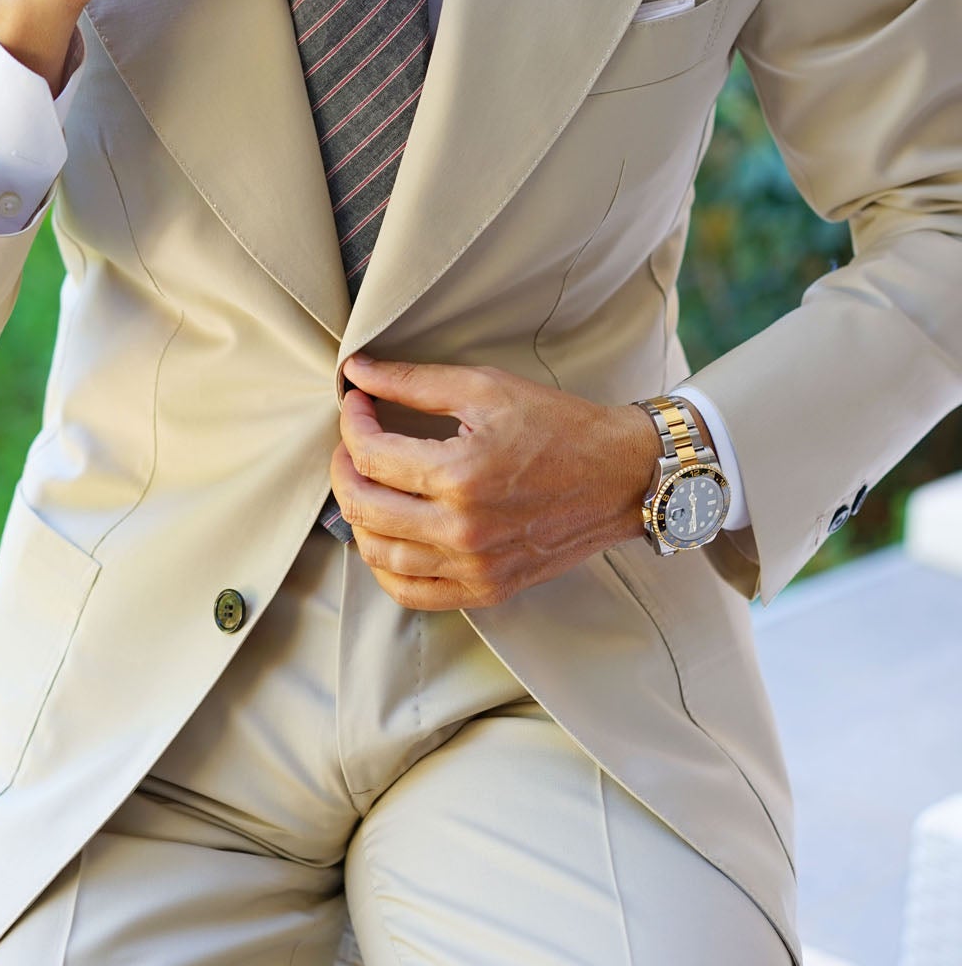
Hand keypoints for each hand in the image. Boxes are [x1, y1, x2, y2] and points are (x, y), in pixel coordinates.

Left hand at [329, 355, 660, 610]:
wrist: (622, 476)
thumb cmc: (560, 427)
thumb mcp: (487, 388)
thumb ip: (414, 381)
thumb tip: (356, 372)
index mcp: (460, 475)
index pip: (371, 455)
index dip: (352, 422)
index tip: (356, 404)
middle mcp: (462, 529)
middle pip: (363, 507)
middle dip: (344, 468)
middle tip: (353, 443)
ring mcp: (474, 566)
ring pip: (378, 554)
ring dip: (357, 516)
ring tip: (366, 485)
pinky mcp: (486, 588)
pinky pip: (412, 593)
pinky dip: (385, 567)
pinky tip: (386, 536)